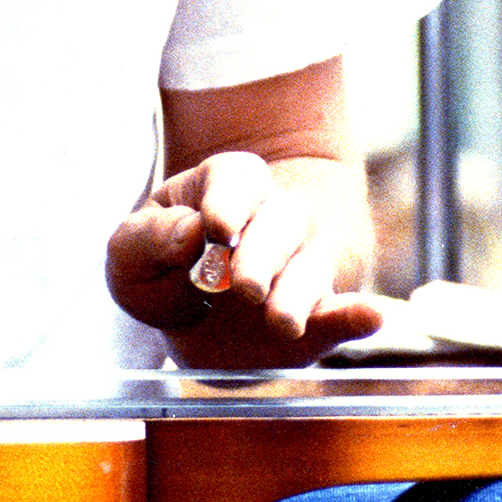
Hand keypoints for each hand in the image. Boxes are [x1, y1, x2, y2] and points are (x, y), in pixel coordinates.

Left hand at [105, 150, 382, 368]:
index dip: (228, 200)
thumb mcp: (131, 252)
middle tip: (241, 287)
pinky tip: (371, 316)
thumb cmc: (161, 268)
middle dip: (261, 254)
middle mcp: (273, 219)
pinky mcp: (315, 317)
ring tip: (281, 322)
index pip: (237, 179)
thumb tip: (190, 234)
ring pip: (310, 267)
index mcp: (226, 188)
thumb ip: (150, 239)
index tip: (216, 228)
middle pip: (280, 221)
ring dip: (297, 293)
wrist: (195, 317)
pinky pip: (341, 312)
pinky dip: (357, 316)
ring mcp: (300, 267)